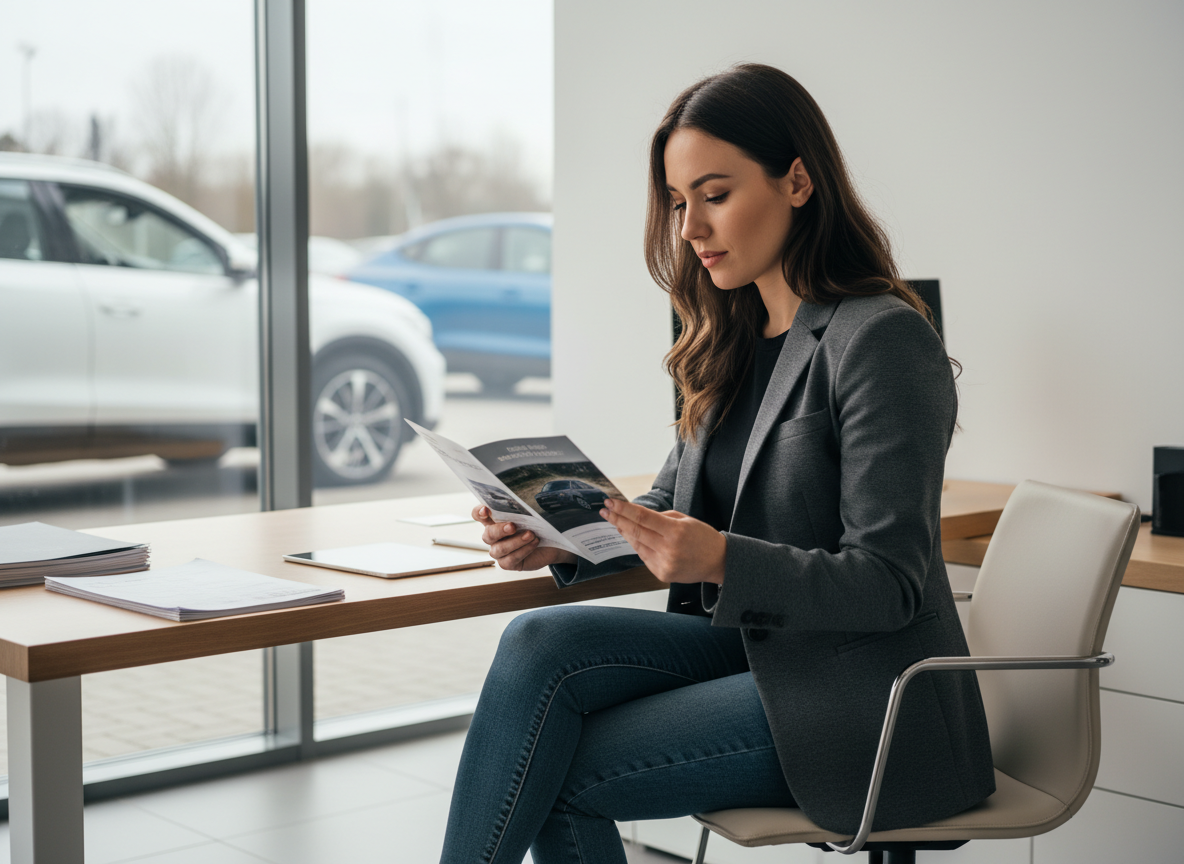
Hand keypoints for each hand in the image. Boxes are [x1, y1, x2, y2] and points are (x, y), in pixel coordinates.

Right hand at [472, 506, 577, 570]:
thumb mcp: (532, 514)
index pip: (478, 515)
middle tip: (513, 526)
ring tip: (531, 534)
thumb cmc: (538, 526)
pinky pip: (510, 559)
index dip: (478, 512)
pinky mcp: (507, 563)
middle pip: (488, 534)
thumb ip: (523, 508)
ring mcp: (499, 551)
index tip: (486, 509)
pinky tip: (534, 543)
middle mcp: (494, 536)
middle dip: (500, 530)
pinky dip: (523, 550)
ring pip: (499, 549)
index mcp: (494, 520)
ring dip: (516, 541)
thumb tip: (525, 498)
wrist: (552, 545)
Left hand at [600, 499, 725, 584]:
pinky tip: (632, 536)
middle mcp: (668, 549)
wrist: (718, 562)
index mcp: (675, 531)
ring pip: (637, 544)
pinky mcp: (662, 574)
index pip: (643, 518)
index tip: (611, 502)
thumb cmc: (703, 538)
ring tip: (616, 521)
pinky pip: (643, 556)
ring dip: (624, 532)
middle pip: (635, 531)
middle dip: (617, 519)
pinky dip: (637, 545)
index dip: (624, 509)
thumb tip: (636, 515)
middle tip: (605, 510)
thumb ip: (660, 517)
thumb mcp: (685, 520)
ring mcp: (664, 563)